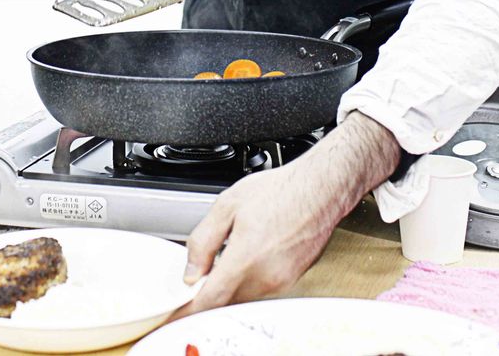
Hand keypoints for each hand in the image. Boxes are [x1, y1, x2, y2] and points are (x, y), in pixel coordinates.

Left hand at [173, 113, 403, 317]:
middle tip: (200, 273)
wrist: (320, 188)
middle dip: (210, 293)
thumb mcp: (227, 205)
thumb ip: (202, 241)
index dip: (189, 310)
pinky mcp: (292, 279)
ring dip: (230, 285)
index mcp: (245, 259)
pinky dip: (249, 279)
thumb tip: (191, 271)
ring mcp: (281, 281)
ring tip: (230, 252)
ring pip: (244, 296)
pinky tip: (251, 253)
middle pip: (226, 301)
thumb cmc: (281, 191)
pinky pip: (261, 288)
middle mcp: (265, 277)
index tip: (177, 311)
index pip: (209, 300)